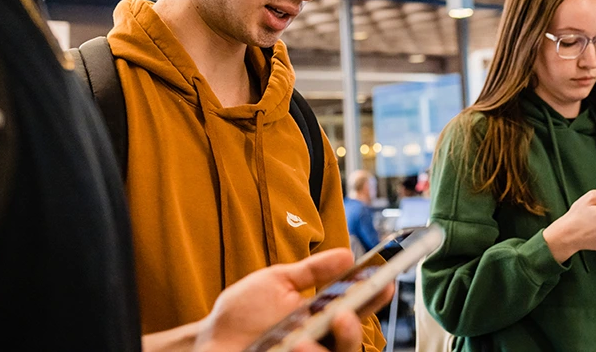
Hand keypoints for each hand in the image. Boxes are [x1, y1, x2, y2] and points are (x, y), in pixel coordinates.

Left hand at [193, 248, 393, 351]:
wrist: (210, 339)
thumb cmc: (244, 311)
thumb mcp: (278, 281)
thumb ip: (312, 271)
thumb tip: (347, 254)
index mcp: (321, 316)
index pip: (356, 308)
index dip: (374, 297)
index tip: (385, 282)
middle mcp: (319, 340)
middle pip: (351, 343)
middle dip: (352, 331)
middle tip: (341, 315)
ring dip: (327, 349)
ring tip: (300, 341)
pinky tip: (293, 347)